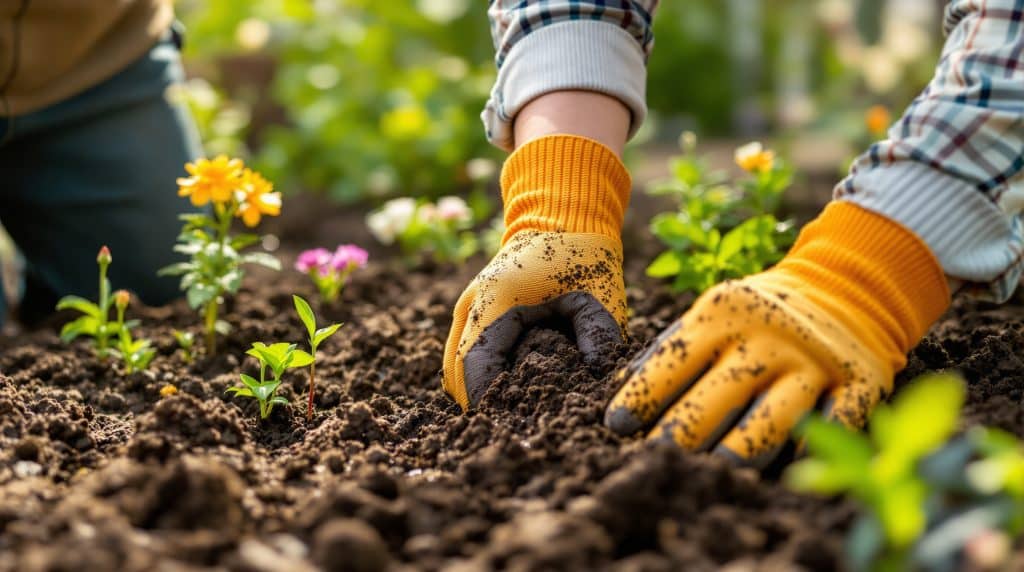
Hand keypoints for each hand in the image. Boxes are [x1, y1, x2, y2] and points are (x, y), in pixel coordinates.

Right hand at [443, 135, 630, 408]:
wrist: (561, 215)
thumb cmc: (583, 255)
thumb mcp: (601, 295)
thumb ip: (600, 338)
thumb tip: (598, 383)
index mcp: (496, 301)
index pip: (474, 367)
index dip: (488, 404)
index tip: (514, 430)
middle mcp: (471, 307)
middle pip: (456, 377)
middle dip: (482, 407)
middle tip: (516, 432)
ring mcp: (467, 309)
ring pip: (454, 370)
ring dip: (479, 394)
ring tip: (513, 417)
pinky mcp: (472, 314)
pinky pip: (465, 357)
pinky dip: (481, 378)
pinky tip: (511, 395)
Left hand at [605, 203, 949, 466]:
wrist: (843, 285)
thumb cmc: (757, 313)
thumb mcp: (711, 313)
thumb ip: (669, 349)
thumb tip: (619, 389)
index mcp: (723, 317)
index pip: (674, 362)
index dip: (642, 397)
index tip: (617, 427)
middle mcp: (769, 338)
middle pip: (719, 397)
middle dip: (681, 434)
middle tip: (653, 462)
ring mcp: (815, 361)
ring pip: (773, 420)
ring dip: (740, 454)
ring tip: (711, 477)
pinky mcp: (859, 382)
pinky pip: (835, 425)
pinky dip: (810, 451)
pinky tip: (785, 475)